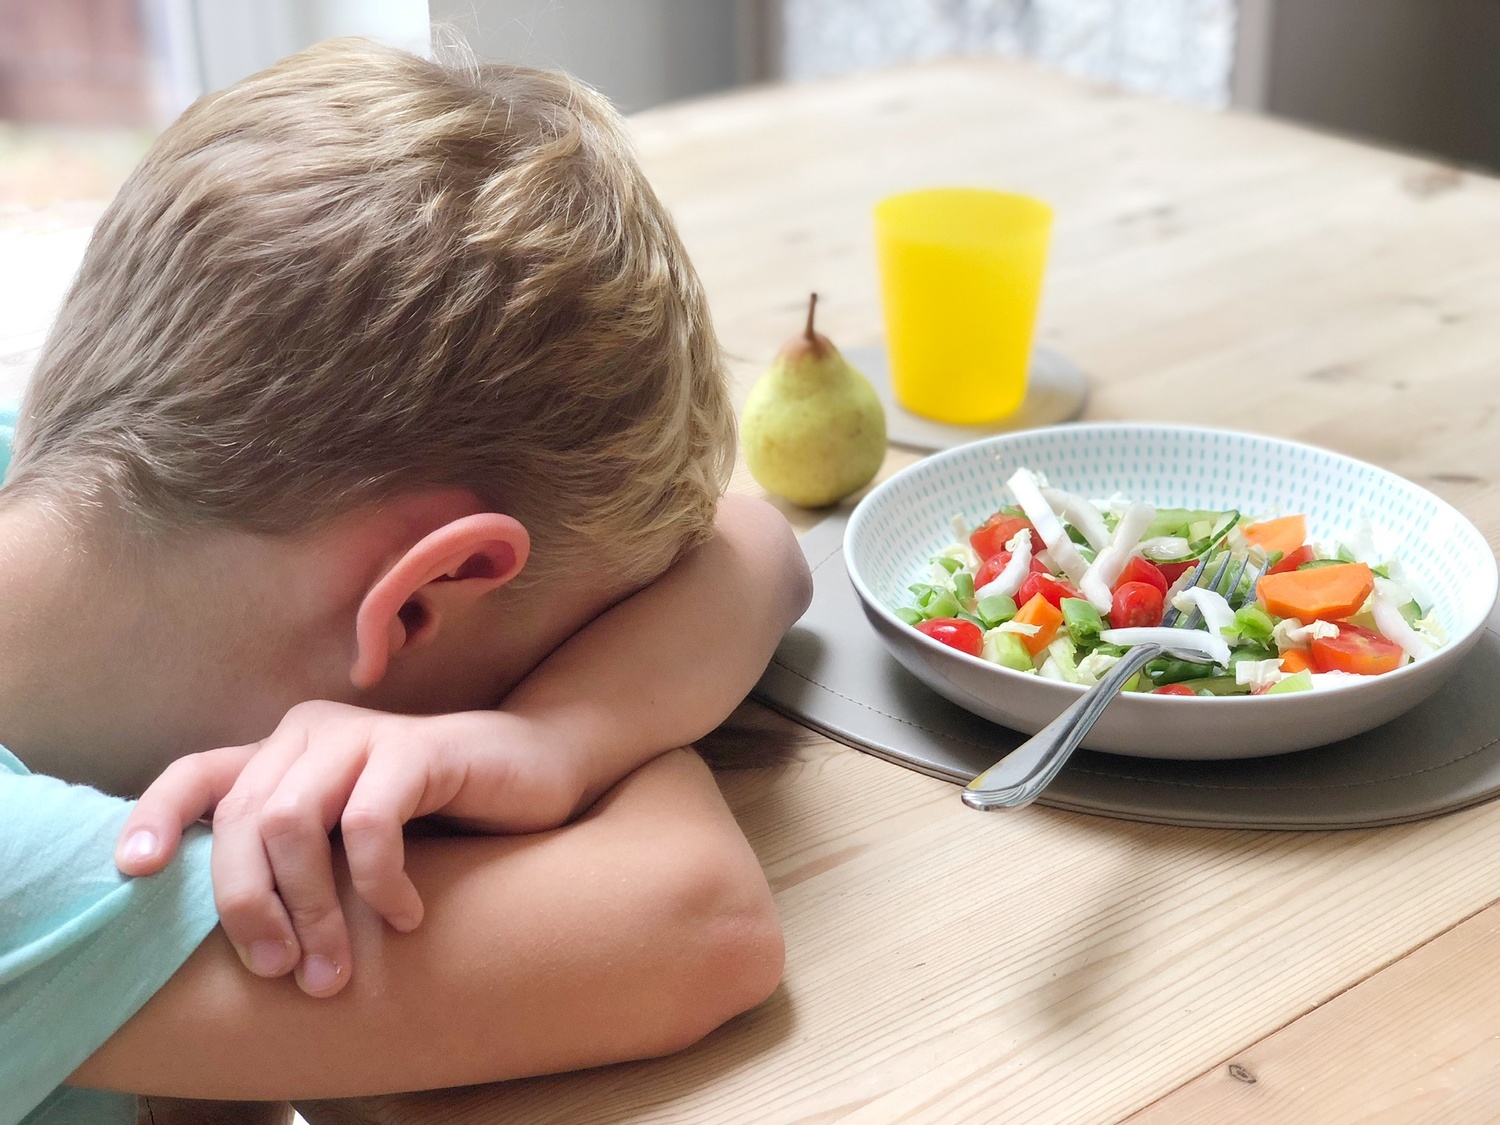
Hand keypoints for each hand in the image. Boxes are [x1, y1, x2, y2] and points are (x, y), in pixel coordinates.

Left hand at [116, 701, 578, 996]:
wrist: (534, 768)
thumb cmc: (436, 814)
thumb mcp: (350, 835)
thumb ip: (299, 856)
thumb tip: (242, 933)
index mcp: (283, 752)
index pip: (197, 774)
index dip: (155, 818)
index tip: (135, 875)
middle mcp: (311, 733)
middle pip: (242, 820)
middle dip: (251, 909)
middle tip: (285, 974)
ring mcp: (362, 735)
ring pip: (292, 824)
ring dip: (310, 911)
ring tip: (336, 967)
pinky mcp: (416, 750)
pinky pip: (368, 824)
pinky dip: (377, 884)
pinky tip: (405, 917)